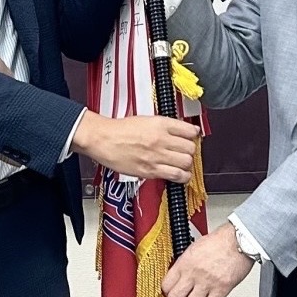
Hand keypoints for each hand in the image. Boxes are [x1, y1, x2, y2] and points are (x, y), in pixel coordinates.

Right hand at [72, 110, 198, 182]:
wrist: (103, 139)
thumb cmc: (120, 130)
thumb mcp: (146, 120)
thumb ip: (164, 126)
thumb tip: (180, 131)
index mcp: (160, 124)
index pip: (189, 131)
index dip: (193, 136)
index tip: (192, 138)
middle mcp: (161, 139)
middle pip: (190, 148)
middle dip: (190, 151)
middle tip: (185, 152)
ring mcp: (156, 156)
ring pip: (186, 162)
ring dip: (187, 164)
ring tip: (183, 164)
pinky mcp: (151, 170)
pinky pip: (175, 175)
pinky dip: (182, 177)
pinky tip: (180, 175)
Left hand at [163, 223, 254, 296]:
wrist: (239, 241)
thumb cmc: (221, 241)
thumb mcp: (195, 247)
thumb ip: (187, 263)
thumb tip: (182, 276)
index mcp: (185, 262)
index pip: (167, 284)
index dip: (165, 294)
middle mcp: (193, 274)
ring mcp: (206, 284)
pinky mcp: (220, 291)